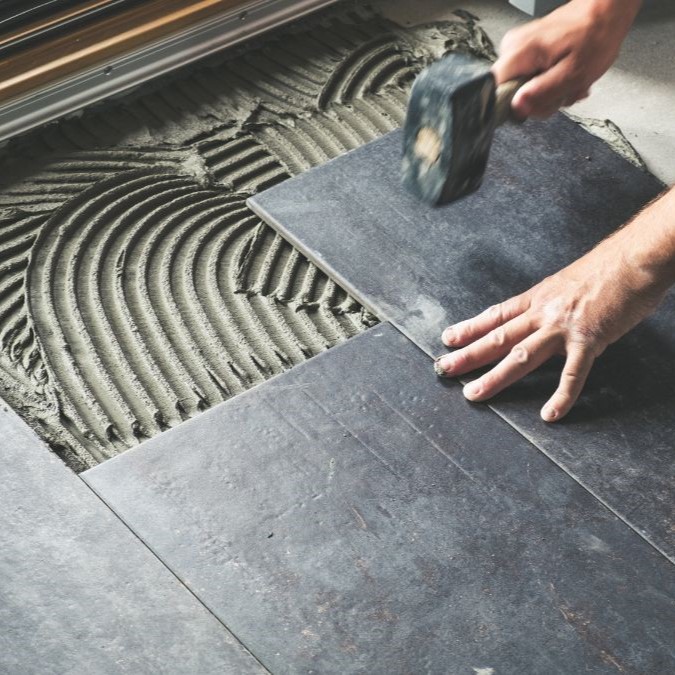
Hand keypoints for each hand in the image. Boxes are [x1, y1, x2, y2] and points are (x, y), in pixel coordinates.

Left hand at [435, 189, 674, 420]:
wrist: (637, 256)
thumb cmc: (609, 266)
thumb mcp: (569, 281)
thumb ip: (553, 301)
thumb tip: (543, 314)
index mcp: (539, 297)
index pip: (496, 315)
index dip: (470, 327)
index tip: (448, 338)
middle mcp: (543, 312)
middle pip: (497, 336)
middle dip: (468, 354)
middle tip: (444, 368)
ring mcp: (563, 327)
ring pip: (520, 356)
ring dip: (495, 377)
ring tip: (473, 394)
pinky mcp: (589, 339)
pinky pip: (572, 374)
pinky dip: (561, 396)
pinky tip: (549, 414)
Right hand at [492, 0, 641, 118]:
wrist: (605, 11)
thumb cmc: (594, 36)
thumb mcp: (573, 73)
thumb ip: (543, 93)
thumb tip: (517, 107)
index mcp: (519, 53)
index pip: (494, 92)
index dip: (514, 106)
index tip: (537, 104)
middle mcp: (511, 49)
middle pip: (510, 94)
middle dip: (538, 101)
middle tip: (562, 93)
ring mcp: (516, 49)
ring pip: (521, 89)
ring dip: (546, 93)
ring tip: (567, 83)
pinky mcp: (524, 50)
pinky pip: (527, 78)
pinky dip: (547, 82)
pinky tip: (563, 76)